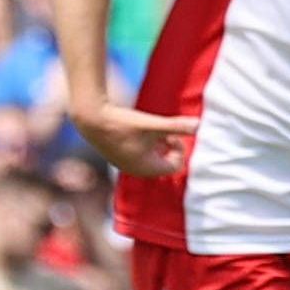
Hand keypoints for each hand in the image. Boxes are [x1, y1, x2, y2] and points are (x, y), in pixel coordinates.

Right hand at [75, 98, 196, 177]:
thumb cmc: (123, 123)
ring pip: (152, 157)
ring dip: (156, 144)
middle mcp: (136, 170)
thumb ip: (176, 126)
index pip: (175, 166)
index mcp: (146, 168)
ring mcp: (126, 165)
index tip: (171, 134)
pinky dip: (144, 144)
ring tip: (149, 129)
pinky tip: (137, 130)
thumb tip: (199, 125)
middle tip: (161, 131)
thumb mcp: (153, 124)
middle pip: (164, 163)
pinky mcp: (118, 156)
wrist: (90, 118)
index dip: (178, 149)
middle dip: (167, 147)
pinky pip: (139, 154)